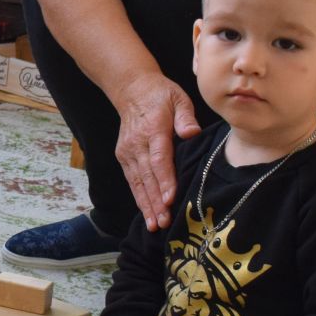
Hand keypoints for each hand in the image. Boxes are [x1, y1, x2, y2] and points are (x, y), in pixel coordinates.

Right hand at [115, 74, 201, 230]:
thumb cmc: (161, 95)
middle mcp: (137, 144)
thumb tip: (192, 133)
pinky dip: (139, 198)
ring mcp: (128, 151)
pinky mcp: (124, 157)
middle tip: (164, 222)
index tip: (170, 199)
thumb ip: (185, 117)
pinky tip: (146, 213)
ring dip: (146, 205)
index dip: (165, 180)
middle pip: (147, 176)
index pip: (159, 159)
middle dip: (156, 202)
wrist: (131, 89)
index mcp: (153, 129)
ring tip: (155, 225)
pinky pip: (132, 181)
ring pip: (138, 182)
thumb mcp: (178, 98)